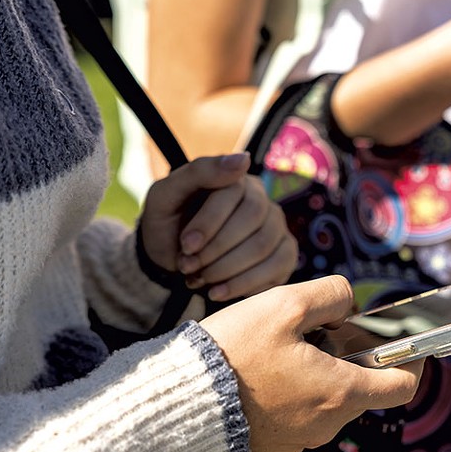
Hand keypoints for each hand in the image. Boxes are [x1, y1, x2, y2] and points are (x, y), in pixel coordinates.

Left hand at [140, 153, 296, 300]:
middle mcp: (263, 201)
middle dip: (216, 249)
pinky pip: (278, 268)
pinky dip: (244, 284)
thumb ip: (199, 171)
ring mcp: (277, 229)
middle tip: (188, 266)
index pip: (234, 195)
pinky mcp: (284, 255)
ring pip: (264, 247)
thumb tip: (244, 160)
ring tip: (198, 279)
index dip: (210, 223)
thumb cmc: (167, 223)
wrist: (168, 260)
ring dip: (226, 269)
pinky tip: (218, 291)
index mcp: (236, 180)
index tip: (186, 246)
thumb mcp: (166, 195)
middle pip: (254, 221)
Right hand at [199, 276, 423, 451]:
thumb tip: (347, 304)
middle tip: (325, 327)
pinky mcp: (273, 443)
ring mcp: (299, 438)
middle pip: (362, 388)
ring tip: (287, 344)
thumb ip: (331, 294)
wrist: (179, 401)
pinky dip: (297, 389)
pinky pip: (300, 412)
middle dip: (353, 355)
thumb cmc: (234, 352)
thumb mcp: (285, 303)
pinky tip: (268, 366)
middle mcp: (326, 424)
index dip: (411, 361)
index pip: (401, 386)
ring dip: (322, 370)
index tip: (406, 343)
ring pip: (329, 398)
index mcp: (340, 392)